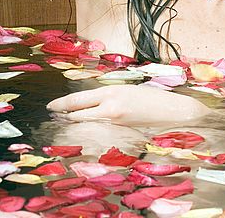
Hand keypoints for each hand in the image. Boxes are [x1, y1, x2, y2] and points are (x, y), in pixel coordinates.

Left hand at [46, 84, 210, 126]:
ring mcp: (115, 124)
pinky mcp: (121, 135)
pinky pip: (100, 134)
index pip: (78, 100)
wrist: (174, 113)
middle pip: (77, 115)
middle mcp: (110, 108)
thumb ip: (108, 95)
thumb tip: (89, 101)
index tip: (51, 106)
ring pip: (86, 126)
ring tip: (68, 123)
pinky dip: (91, 133)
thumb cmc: (152, 98)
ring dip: (76, 125)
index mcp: (111, 93)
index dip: (61, 104)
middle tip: (56, 116)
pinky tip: (88, 133)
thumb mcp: (127, 90)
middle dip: (65, 116)